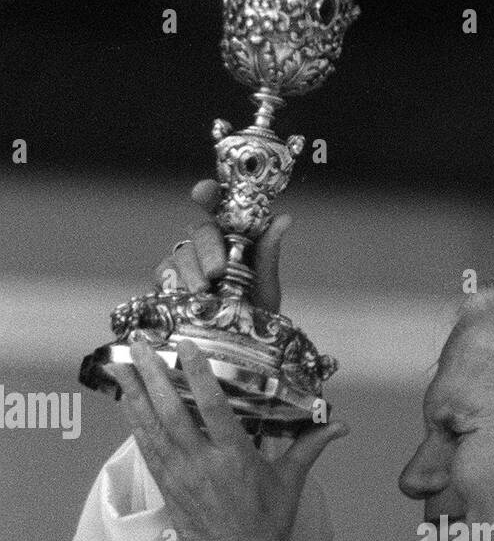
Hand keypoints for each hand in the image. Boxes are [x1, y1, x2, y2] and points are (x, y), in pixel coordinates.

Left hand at [112, 332, 348, 540]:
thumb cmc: (268, 525)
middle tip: (138, 345)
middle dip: (152, 375)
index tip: (185, 346)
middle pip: (171, 411)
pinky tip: (126, 402)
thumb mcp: (291, 482)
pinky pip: (146, 448)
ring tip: (121, 364)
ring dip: (134, 394)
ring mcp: (179, 476)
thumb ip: (310, 446)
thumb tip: (340, 426)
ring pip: (150, 427)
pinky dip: (134, 423)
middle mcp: (202, 464)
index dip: (198, 373)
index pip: (213, 406)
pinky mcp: (166, 487)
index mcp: (235, 458)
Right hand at [154, 179, 291, 313]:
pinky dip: (171, 282)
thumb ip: (268, 254)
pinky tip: (181, 293)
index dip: (209, 194)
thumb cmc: (256, 313)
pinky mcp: (169, 284)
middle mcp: (207, 247)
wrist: (241, 349)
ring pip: (181, 253)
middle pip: (199, 232)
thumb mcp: (266, 286)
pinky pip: (163, 275)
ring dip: (191, 271)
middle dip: (208, 248)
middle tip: (218, 270)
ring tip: (203, 291)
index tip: (203, 192)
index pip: (217, 206)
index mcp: (232, 238)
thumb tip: (283, 219)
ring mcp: (186, 265)